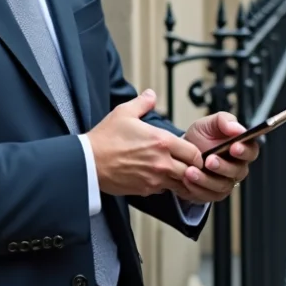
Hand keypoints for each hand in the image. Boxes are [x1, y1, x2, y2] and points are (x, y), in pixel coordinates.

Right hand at [87, 90, 202, 199]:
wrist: (89, 162)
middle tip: (185, 163)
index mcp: (162, 141)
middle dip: (190, 167)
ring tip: (172, 171)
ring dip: (179, 178)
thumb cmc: (105, 138)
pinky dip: (164, 185)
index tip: (189, 152)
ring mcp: (155, 178)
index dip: (195, 153)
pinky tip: (155, 176)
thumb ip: (142, 103)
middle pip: (192, 170)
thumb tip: (151, 95)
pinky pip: (164, 190)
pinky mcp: (146, 190)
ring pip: (180, 183)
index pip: (194, 153)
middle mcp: (162, 162)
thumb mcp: (124, 113)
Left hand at [181, 113, 257, 202]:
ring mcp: (226, 182)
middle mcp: (237, 167)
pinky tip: (187, 180)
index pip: (251, 150)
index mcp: (240, 147)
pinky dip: (197, 188)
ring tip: (190, 171)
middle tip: (209, 160)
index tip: (234, 147)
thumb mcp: (209, 123)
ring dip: (206, 179)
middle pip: (238, 171)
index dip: (244, 150)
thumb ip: (224, 121)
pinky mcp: (214, 193)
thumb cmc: (201, 137)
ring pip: (223, 185)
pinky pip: (209, 195)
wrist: (182, 153)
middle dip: (223, 166)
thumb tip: (237, 128)